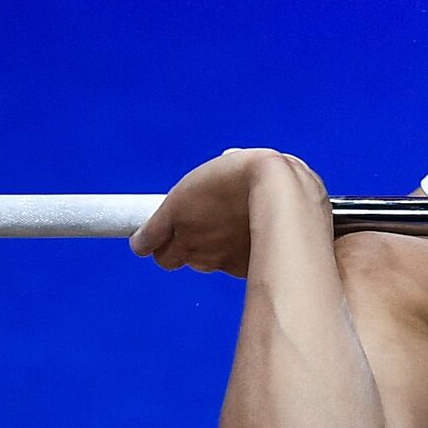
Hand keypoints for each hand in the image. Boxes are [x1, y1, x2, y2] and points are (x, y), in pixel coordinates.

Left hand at [129, 148, 326, 277]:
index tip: (150, 238)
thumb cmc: (251, 172)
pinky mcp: (237, 268)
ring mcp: (213, 257)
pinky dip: (237, 256)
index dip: (149, 240)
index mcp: (174, 212)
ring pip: (200, 263)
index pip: (145, 242)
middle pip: (168, 259)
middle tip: (194, 232)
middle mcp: (188, 239)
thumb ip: (216, 175)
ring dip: (208, 252)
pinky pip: (229, 266)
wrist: (282, 194)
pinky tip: (252, 240)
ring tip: (230, 231)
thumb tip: (228, 159)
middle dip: (176, 249)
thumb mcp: (224, 163)